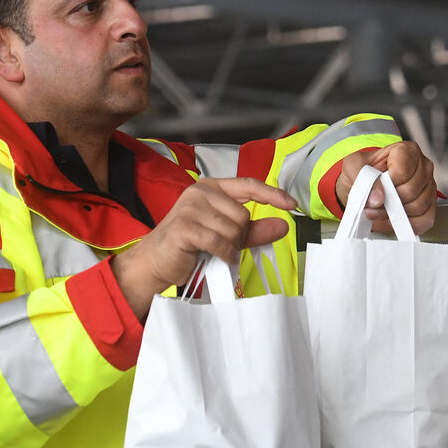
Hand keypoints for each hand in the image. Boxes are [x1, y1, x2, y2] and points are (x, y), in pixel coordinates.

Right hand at [112, 176, 296, 319]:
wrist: (156, 261)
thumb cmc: (190, 246)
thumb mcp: (227, 236)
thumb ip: (254, 230)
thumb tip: (282, 226)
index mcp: (212, 188)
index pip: (248, 185)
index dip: (272, 194)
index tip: (291, 204)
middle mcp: (200, 192)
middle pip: (243, 215)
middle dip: (240, 236)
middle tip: (224, 246)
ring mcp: (191, 207)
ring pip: (233, 229)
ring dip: (230, 247)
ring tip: (215, 251)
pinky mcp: (185, 226)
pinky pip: (220, 242)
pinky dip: (224, 254)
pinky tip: (217, 257)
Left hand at [336, 141, 436, 234]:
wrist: (364, 185)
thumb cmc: (363, 172)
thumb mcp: (353, 166)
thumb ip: (362, 177)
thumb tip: (378, 198)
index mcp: (408, 151)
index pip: (402, 171)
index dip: (387, 184)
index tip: (377, 187)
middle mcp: (423, 167)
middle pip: (411, 191)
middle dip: (389, 202)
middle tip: (375, 202)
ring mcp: (428, 187)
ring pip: (418, 207)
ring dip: (395, 214)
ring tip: (381, 210)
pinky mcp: (429, 206)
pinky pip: (425, 220)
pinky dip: (406, 224)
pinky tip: (393, 219)